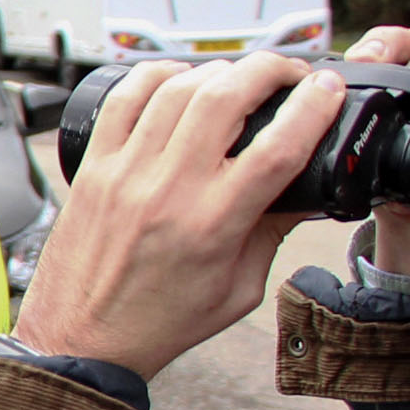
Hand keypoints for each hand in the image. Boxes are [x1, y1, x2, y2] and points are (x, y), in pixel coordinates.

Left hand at [11, 53, 340, 376]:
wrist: (81, 340)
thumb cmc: (159, 321)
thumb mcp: (238, 289)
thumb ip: (272, 233)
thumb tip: (305, 190)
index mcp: (213, 224)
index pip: (277, 147)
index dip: (312, 107)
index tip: (328, 89)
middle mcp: (168, 189)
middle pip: (227, 95)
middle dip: (270, 69)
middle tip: (289, 73)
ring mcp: (124, 172)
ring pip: (177, 88)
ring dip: (219, 70)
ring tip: (241, 77)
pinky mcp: (92, 167)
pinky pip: (123, 99)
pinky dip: (156, 75)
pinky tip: (180, 78)